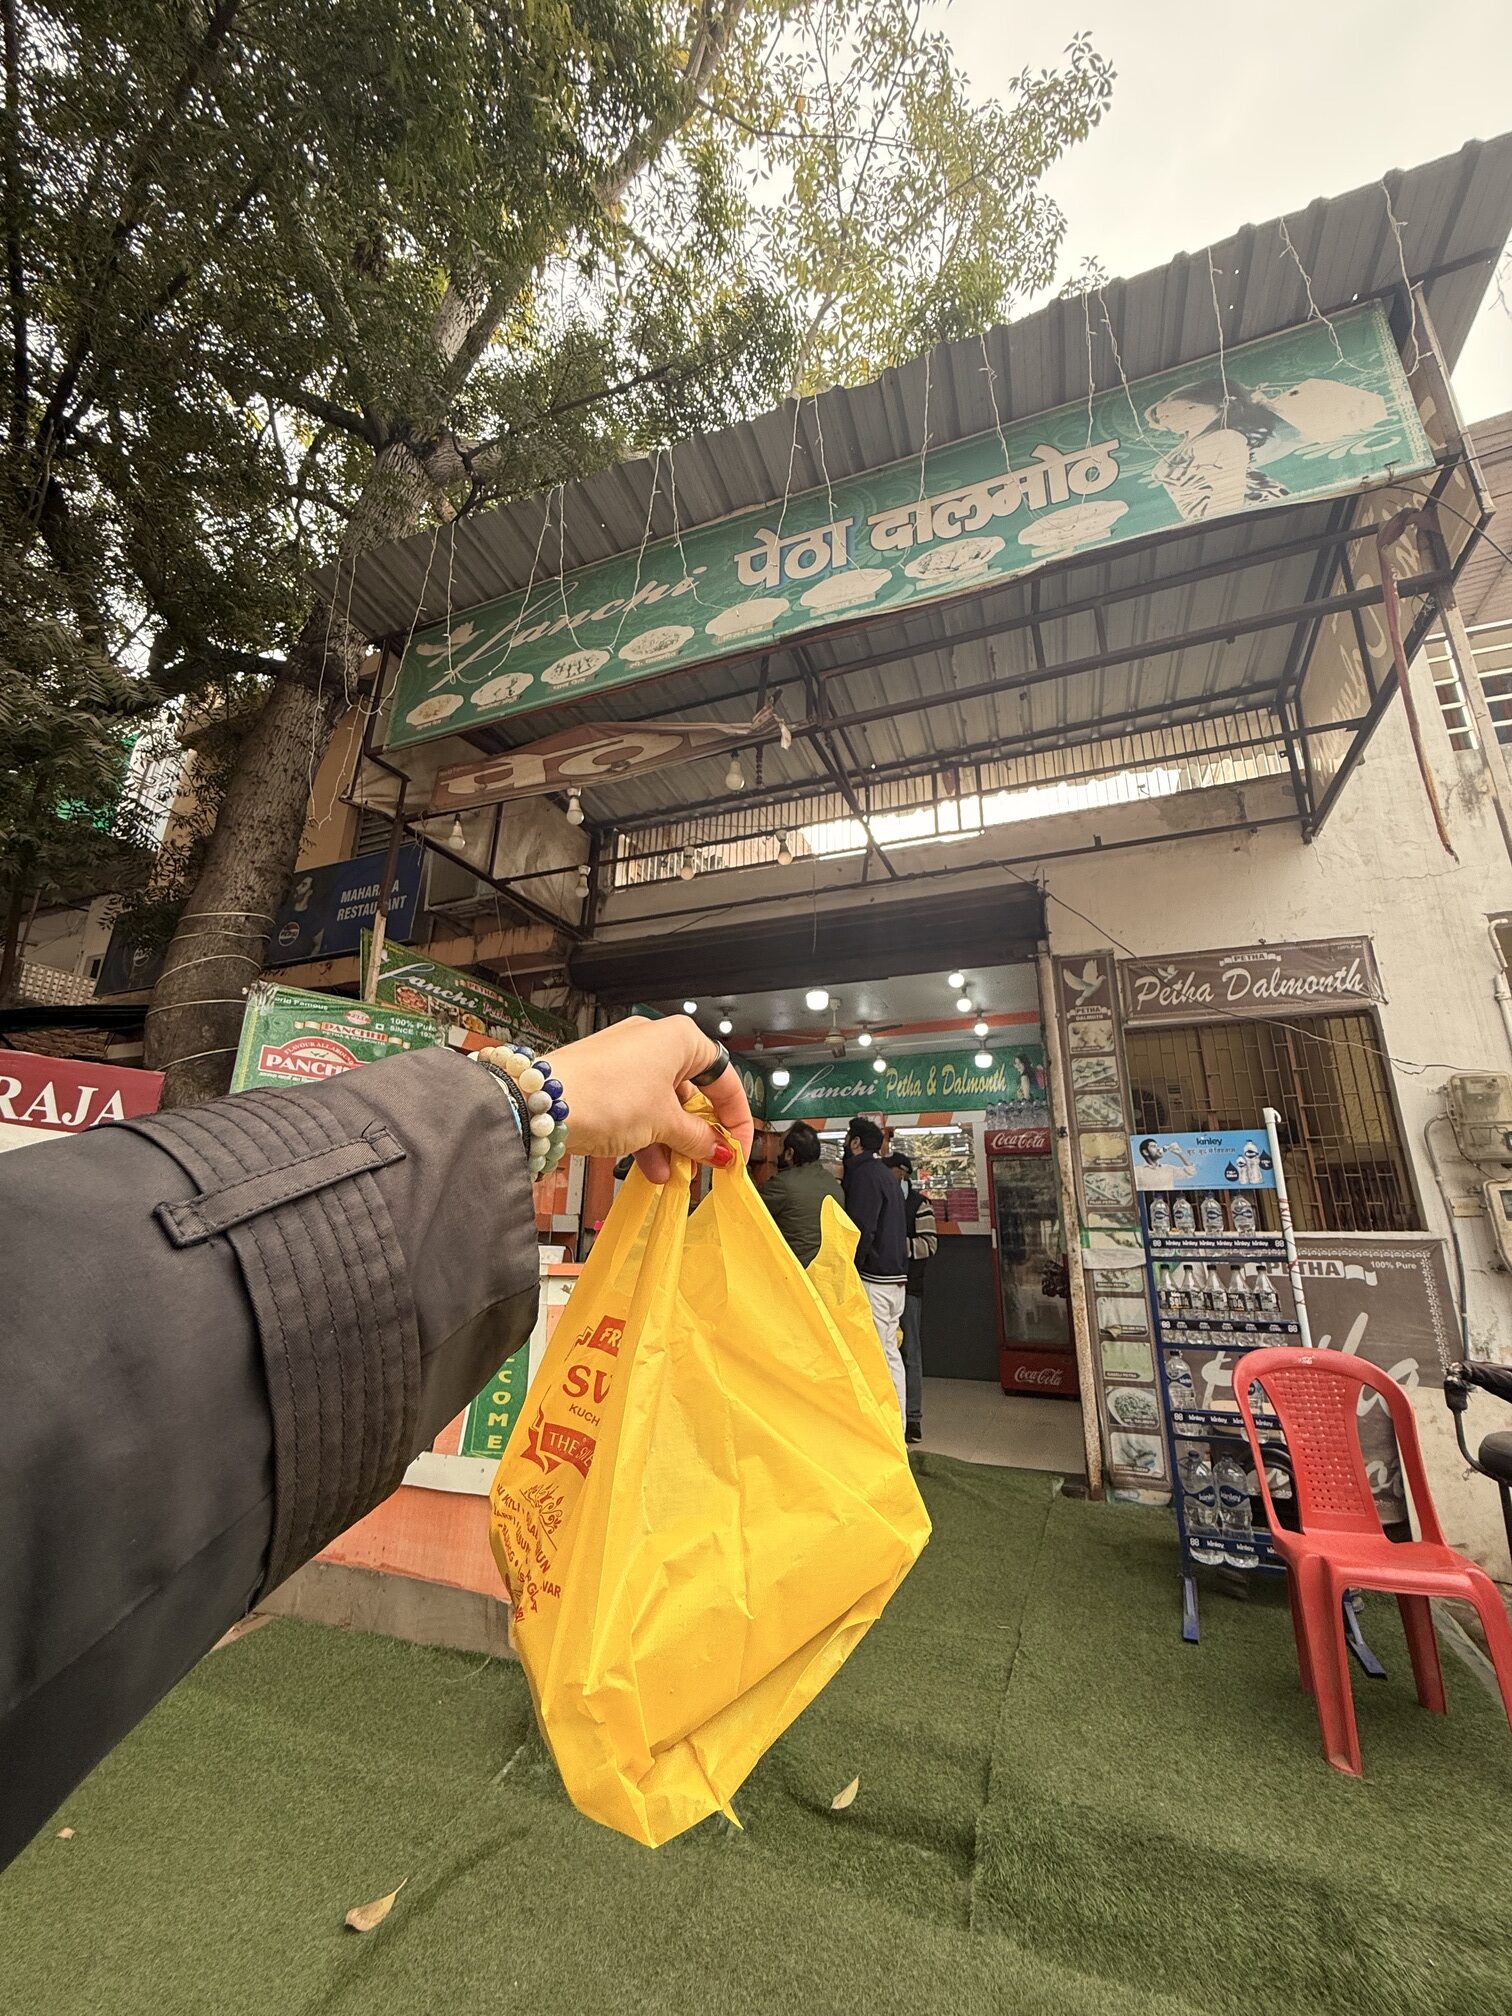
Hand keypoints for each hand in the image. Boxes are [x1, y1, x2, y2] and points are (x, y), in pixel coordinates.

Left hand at [545, 1015, 754, 1183]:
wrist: (542, 1106)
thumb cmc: (604, 1095)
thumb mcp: (665, 1124)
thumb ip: (698, 1138)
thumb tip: (718, 1149)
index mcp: (679, 1038)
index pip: (724, 1078)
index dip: (736, 1117)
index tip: (738, 1146)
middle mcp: (653, 1042)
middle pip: (692, 1092)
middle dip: (699, 1133)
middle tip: (707, 1161)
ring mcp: (625, 1060)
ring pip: (662, 1104)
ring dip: (672, 1142)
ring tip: (676, 1172)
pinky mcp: (603, 1080)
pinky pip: (637, 1109)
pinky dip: (647, 1136)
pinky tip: (651, 1168)